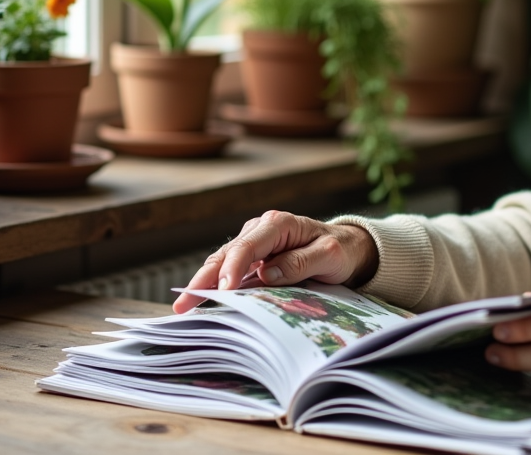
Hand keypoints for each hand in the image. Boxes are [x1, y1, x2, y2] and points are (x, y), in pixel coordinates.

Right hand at [172, 211, 378, 312]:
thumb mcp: (330, 255)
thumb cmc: (339, 249)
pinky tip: (201, 302)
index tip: (223, 291)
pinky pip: (230, 271)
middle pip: (226, 254)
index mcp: (279, 224)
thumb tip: (267, 274)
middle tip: (183, 303)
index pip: (248, 246)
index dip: (233, 268)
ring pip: (222, 262)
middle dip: (204, 279)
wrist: (346, 247)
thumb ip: (300, 262)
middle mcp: (261, 229)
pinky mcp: (253, 258)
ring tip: (183, 306)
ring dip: (203, 283)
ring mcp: (254, 243)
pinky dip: (215, 285)